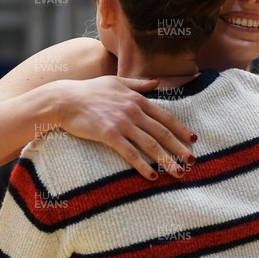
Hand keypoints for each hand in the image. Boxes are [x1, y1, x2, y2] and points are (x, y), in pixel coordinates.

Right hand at [46, 76, 196, 179]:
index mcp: (137, 99)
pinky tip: (151, 176)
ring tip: (179, 173)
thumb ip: (139, 84)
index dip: (181, 129)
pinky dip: (142, 165)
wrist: (65, 99)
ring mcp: (122, 123)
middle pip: (162, 133)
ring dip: (166, 160)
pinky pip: (130, 153)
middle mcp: (134, 111)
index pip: (165, 117)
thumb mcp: (117, 81)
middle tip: (193, 161)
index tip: (194, 140)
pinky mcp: (109, 135)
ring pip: (150, 145)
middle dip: (180, 148)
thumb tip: (157, 81)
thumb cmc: (90, 90)